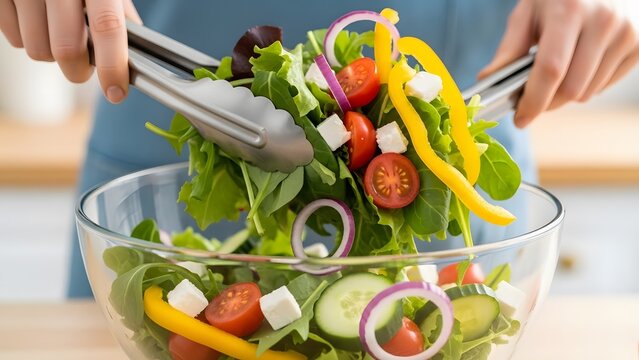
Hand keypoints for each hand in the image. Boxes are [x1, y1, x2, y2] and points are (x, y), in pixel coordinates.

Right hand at [0, 0, 141, 103]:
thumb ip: (117, 11)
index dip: (113, 66)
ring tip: (58, 31)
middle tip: (85, 64)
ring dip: (51, 53)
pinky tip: (36, 19)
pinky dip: (28, 38)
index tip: (116, 92)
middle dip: (78, 69)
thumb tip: (134, 52)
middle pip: (66, 50)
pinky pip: (13, 38)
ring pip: (36, 50)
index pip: (107, 28)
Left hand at [479, 0, 638, 126]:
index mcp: (569, 10)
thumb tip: (486, 82)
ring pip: (586, 93)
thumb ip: (509, 48)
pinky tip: (579, 65)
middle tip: (531, 97)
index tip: (519, 119)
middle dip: (546, 103)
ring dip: (564, 95)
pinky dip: (585, 86)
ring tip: (557, 73)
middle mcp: (603, 21)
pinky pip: (604, 87)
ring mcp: (626, 34)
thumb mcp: (529, 12)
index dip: (533, 101)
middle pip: (570, 89)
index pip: (550, 69)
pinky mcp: (638, 46)